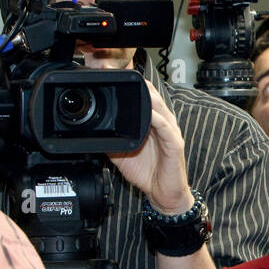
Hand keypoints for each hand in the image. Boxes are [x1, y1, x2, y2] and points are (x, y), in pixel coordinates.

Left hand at [108, 80, 192, 213]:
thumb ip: (111, 140)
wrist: (163, 193)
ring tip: (139, 86)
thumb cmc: (148, 172)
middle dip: (141, 85)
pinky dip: (158, 119)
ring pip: (161, 109)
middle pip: (154, 97)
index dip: (134, 85)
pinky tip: (150, 113)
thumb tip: (93, 132)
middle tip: (124, 76)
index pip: (145, 97)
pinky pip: (166, 129)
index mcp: (152, 122)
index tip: (117, 74)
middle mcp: (163, 123)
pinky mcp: (175, 145)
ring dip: (150, 97)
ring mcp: (170, 133)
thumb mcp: (122, 153)